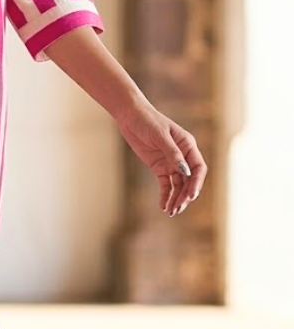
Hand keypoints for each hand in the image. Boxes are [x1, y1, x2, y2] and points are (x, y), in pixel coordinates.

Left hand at [114, 99, 206, 216]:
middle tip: (178, 208)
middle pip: (189, 180)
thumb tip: (185, 171)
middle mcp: (182, 156)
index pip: (198, 168)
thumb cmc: (147, 120)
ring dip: (176, 199)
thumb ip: (173, 153)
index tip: (191, 195)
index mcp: (188, 145)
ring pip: (178, 185)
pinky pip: (166, 185)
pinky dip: (165, 195)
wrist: (130, 116)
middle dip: (185, 195)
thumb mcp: (160, 135)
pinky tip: (163, 206)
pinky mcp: (159, 167)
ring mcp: (171, 163)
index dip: (197, 183)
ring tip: (171, 212)